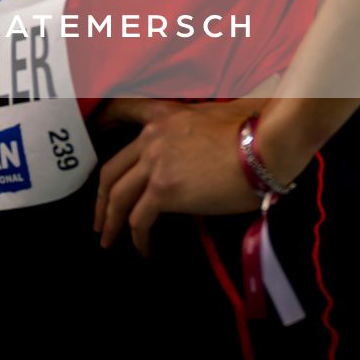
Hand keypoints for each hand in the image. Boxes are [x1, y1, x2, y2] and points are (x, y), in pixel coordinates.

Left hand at [92, 100, 258, 256]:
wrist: (264, 146)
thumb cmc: (254, 130)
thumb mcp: (216, 115)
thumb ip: (196, 128)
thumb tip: (201, 147)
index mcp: (164, 115)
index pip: (124, 110)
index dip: (104, 122)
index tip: (95, 132)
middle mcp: (152, 136)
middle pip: (113, 170)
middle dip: (102, 198)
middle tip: (100, 219)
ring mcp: (155, 163)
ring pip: (118, 197)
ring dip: (111, 222)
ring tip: (109, 240)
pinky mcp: (164, 190)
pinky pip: (139, 220)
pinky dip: (138, 238)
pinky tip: (144, 249)